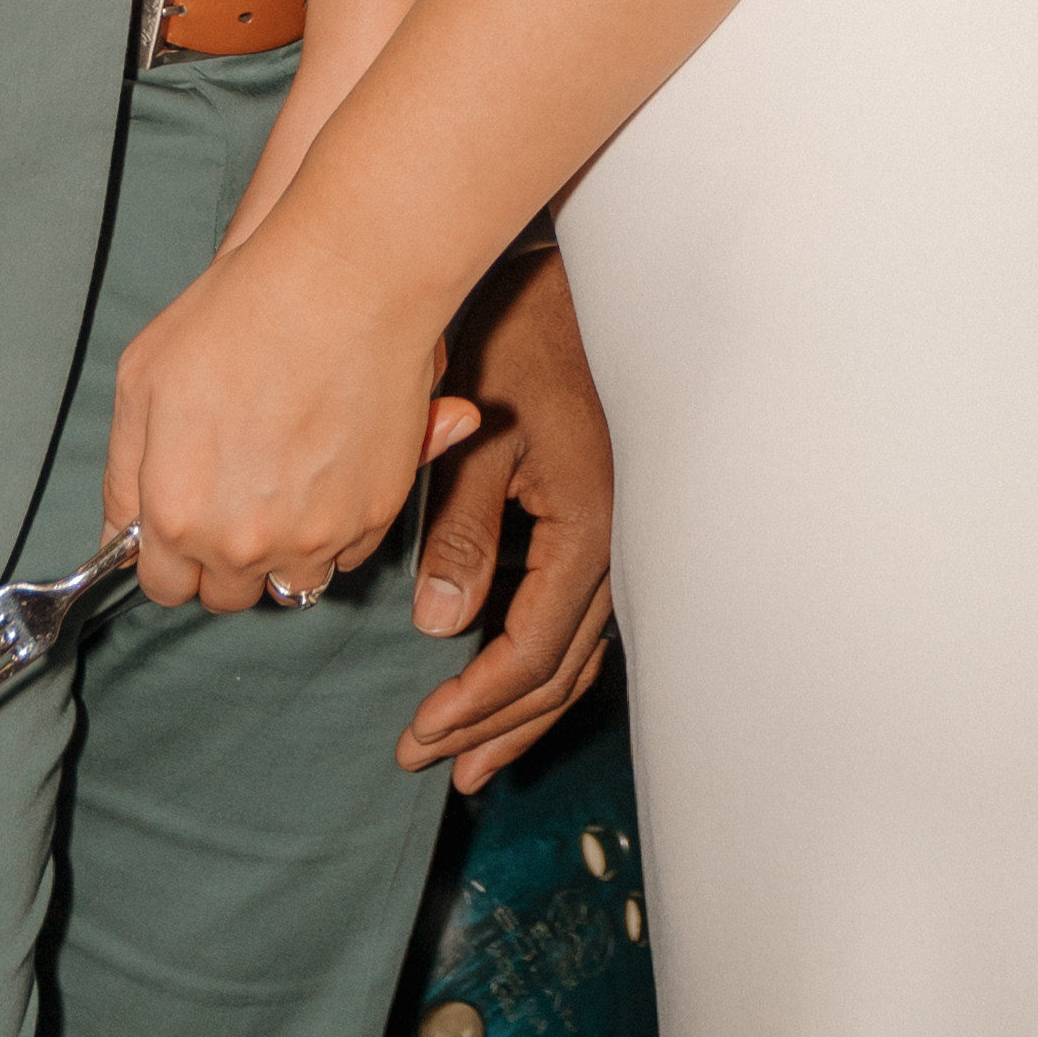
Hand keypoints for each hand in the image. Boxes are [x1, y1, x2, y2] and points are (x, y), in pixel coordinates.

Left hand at [107, 207, 478, 612]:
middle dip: (225, 557)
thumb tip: (122, 530)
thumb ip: (125, 470)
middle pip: (229, 594)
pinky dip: (338, 525)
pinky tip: (329, 465)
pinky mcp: (373, 515)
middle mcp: (243, 543)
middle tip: (238, 492)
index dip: (171, 555)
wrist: (341, 282)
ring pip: (292, 581)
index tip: (186, 525)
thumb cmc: (237, 316)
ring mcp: (315, 535)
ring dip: (285, 549)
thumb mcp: (140, 380)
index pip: (165, 587)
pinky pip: (347, 552)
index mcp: (177, 515)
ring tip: (286, 480)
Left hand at [401, 245, 614, 791]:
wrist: (565, 271)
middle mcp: (618, 542)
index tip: (418, 737)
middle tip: (431, 765)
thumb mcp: (481, 432)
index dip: (475, 705)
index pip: (534, 651)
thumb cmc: (516, 337)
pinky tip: (502, 675)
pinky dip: (538, 659)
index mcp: (589, 525)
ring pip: (576, 650)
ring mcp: (619, 533)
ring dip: (521, 706)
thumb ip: (464, 531)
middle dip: (496, 726)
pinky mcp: (601, 517)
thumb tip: (442, 629)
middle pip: (561, 669)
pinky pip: (577, 613)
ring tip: (470, 756)